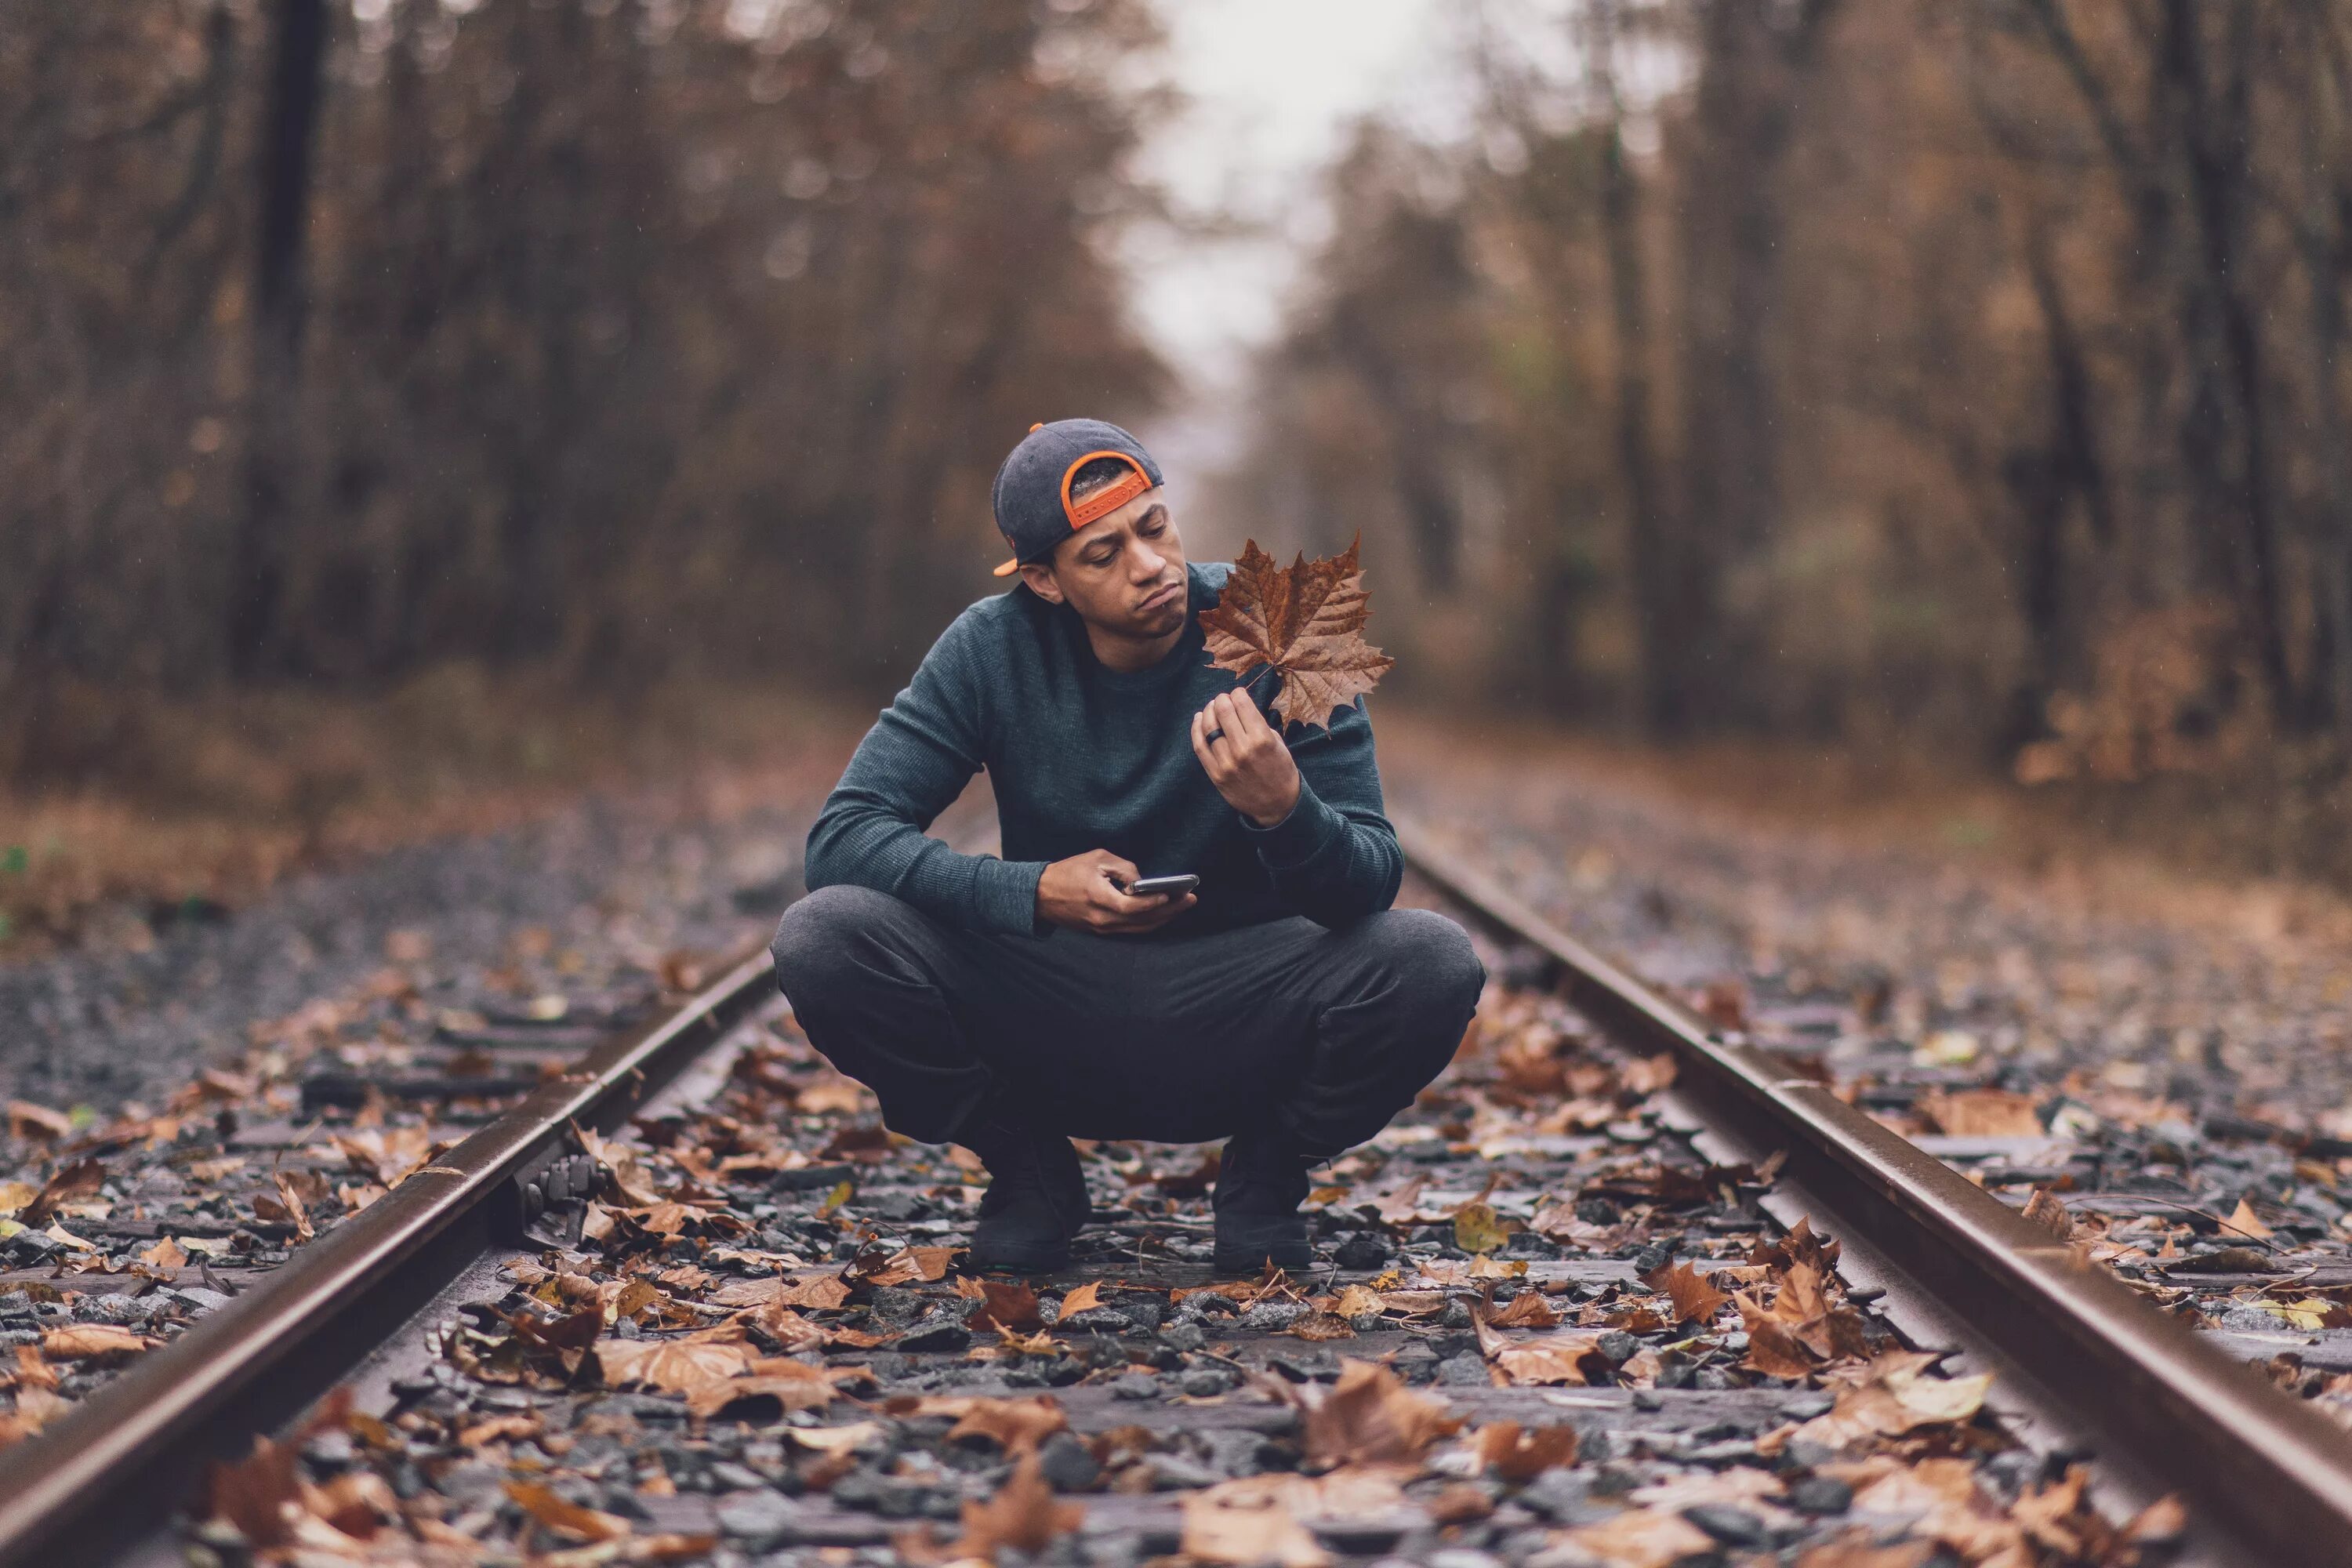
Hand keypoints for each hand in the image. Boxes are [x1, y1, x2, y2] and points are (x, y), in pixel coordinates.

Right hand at [1036, 848, 1197, 933]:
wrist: (1040, 895)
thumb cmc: (1068, 872)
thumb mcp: (1096, 859)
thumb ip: (1123, 868)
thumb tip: (1142, 881)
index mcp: (1099, 898)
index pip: (1133, 906)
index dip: (1154, 902)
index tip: (1172, 894)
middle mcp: (1102, 919)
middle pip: (1142, 921)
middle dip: (1169, 911)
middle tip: (1191, 900)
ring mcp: (1102, 928)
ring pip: (1139, 928)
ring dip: (1163, 919)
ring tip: (1183, 906)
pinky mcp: (1101, 931)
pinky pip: (1131, 930)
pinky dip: (1149, 922)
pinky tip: (1163, 914)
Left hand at [1191, 688, 1299, 826]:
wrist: (1277, 804)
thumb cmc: (1280, 769)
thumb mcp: (1277, 742)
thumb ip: (1257, 724)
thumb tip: (1237, 706)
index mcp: (1262, 739)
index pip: (1242, 704)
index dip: (1238, 693)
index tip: (1238, 694)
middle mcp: (1243, 749)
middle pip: (1223, 711)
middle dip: (1222, 699)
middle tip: (1223, 699)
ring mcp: (1226, 763)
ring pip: (1208, 726)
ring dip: (1209, 711)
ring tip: (1212, 707)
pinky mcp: (1215, 774)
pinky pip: (1199, 746)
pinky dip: (1196, 729)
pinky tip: (1199, 719)